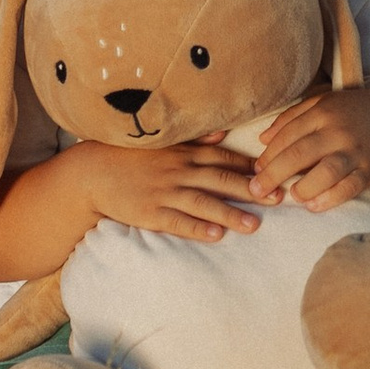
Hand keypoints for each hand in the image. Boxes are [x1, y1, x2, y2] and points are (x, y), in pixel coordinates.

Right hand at [76, 134, 263, 242]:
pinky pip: (178, 222)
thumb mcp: (163, 142)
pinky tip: (216, 236)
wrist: (92, 173)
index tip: (275, 173)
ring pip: (203, 204)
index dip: (250, 166)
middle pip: (221, 180)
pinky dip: (197, 228)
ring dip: (230, 214)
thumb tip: (224, 132)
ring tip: (254, 226)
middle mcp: (178, 171)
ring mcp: (165, 193)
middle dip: (251, 190)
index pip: (224, 158)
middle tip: (277, 199)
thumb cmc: (130, 156)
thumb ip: (195, 139)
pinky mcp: (151, 213)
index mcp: (183, 153)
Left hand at [251, 83, 369, 212]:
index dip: (268, 155)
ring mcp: (356, 151)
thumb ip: (291, 118)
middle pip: (299, 154)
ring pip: (325, 172)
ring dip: (303, 187)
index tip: (256, 170)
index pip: (288, 135)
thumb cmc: (353, 111)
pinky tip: (313, 206)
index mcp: (324, 111)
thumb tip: (262, 140)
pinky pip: (349, 188)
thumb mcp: (323, 102)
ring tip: (292, 195)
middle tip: (257, 191)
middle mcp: (339, 131)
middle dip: (273, 175)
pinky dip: (329, 199)